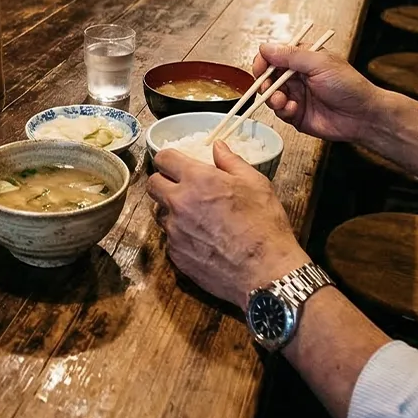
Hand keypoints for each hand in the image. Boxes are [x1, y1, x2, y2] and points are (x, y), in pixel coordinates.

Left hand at [147, 142, 306, 308]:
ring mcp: (174, 231)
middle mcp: (179, 203)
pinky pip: (169, 237)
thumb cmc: (264, 225)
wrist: (264, 271)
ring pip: (159, 212)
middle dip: (164, 181)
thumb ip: (231, 161)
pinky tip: (202, 238)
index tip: (178, 163)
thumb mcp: (256, 184)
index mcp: (198, 180)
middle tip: (183, 187)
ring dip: (170, 209)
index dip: (170, 159)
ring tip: (195, 215)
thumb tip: (217, 147)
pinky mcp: (175, 255)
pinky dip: (180, 234)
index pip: (164, 159)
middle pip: (152, 184)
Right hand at [253, 42, 384, 145]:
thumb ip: (291, 55)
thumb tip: (266, 48)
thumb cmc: (349, 86)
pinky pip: (280, 112)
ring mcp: (297, 95)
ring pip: (271, 95)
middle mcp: (298, 76)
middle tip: (268, 87)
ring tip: (282, 100)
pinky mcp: (297, 114)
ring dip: (272, 97)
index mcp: (304, 59)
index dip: (264, 60)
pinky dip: (282, 110)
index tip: (261, 67)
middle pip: (269, 76)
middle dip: (265, 82)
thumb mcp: (320, 63)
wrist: (362, 116)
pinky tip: (293, 109)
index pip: (275, 55)